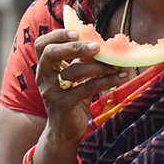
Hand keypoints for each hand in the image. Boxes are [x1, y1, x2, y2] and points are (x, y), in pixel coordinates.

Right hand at [34, 27, 126, 145]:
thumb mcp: (74, 77)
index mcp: (45, 67)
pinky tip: (120, 77)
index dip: (57, 35)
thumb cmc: (71, 99)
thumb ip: (81, 59)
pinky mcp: (62, 104)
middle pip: (51, 53)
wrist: (64, 131)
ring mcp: (50, 91)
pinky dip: (106, 81)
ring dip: (99, 66)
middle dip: (75, 46)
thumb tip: (101, 41)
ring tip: (117, 65)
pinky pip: (86, 88)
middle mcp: (43, 77)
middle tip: (97, 46)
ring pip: (73, 70)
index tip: (77, 32)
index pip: (42, 45)